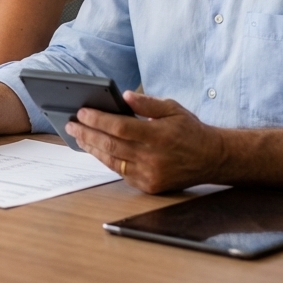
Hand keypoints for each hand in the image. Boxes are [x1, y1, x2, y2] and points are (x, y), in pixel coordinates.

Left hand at [67, 91, 225, 193]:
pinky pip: (120, 173)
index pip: (120, 127)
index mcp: (158, 135)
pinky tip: (96, 149)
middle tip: (70, 124)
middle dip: (87, 133)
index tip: (81, 112)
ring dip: (91, 148)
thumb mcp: (173, 109)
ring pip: (112, 161)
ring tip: (78, 136)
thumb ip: (148, 103)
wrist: (212, 159)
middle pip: (110, 145)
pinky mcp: (149, 186)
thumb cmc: (190, 131)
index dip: (98, 120)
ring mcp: (150, 174)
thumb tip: (125, 96)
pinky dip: (106, 160)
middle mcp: (153, 157)